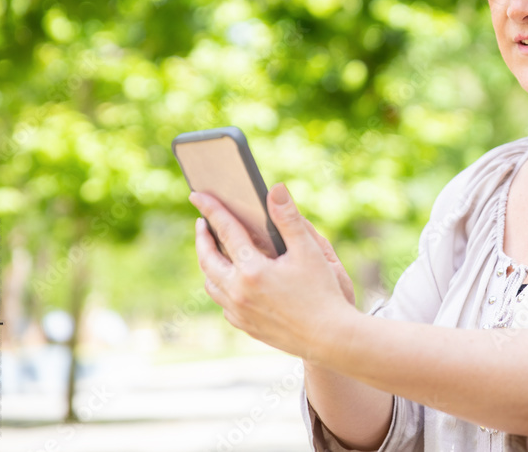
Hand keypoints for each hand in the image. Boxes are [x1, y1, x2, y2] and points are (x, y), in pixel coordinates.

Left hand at [190, 182, 358, 360]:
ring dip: (208, 264)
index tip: (198, 195)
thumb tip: (275, 189)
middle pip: (207, 259)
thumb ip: (289, 218)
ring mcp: (239, 312)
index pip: (226, 231)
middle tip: (202, 223)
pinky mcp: (245, 326)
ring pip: (211, 284)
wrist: (329, 338)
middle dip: (202, 238)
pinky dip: (221, 287)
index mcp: (252, 270)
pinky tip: (230, 281)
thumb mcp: (310, 251)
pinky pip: (223, 303)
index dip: (212, 210)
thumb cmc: (323, 292)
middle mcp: (239, 292)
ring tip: (213, 250)